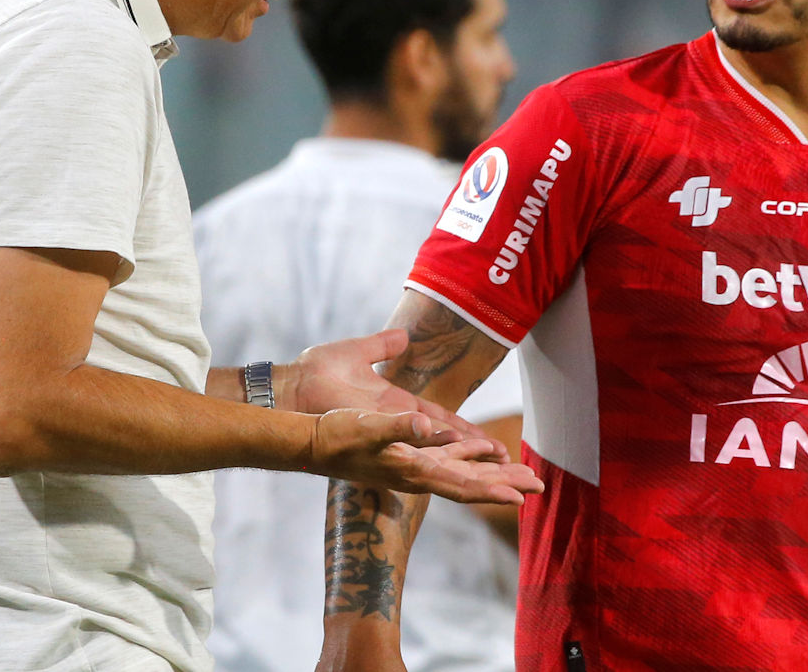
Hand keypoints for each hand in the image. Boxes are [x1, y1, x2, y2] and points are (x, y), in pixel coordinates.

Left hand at [281, 330, 501, 450]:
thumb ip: (382, 345)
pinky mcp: (374, 430)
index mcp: (398, 407)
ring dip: (470, 460)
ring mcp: (387, 431)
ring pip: (438, 452)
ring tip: (502, 470)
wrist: (290, 385)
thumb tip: (403, 336)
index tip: (496, 445)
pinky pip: (411, 439)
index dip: (470, 434)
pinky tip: (459, 448)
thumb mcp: (358, 352)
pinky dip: (435, 442)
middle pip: (450, 446)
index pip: (443, 423)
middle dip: (482, 459)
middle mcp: (398, 426)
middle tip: (516, 471)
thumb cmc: (317, 372)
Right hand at [308, 407, 542, 503]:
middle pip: (472, 482)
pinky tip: (484, 447)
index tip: (522, 497)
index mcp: (414, 470)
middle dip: (506, 484)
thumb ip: (396, 427)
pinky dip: (470, 453)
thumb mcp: (367, 427)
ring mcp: (415, 465)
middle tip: (541, 486)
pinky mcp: (408, 454)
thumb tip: (422, 424)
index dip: (492, 491)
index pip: (462, 485)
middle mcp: (419, 473)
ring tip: (523, 471)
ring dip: (494, 471)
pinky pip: (449, 455)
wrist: (311, 444)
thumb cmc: (337, 435)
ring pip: (465, 470)